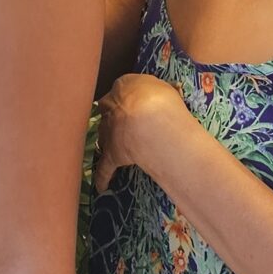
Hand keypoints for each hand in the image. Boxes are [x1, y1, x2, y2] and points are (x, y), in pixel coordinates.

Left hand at [93, 73, 192, 192]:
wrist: (150, 120)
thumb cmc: (161, 100)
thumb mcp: (164, 87)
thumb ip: (160, 91)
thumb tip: (171, 91)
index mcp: (125, 86)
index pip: (121, 90)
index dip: (126, 98)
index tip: (132, 103)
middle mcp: (112, 108)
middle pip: (107, 113)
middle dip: (111, 118)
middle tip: (120, 125)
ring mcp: (109, 132)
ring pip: (104, 136)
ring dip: (106, 142)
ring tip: (109, 148)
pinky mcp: (111, 153)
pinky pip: (105, 167)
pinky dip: (103, 177)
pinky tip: (101, 187)